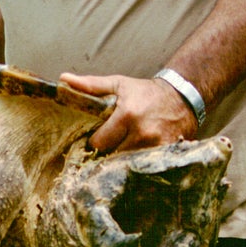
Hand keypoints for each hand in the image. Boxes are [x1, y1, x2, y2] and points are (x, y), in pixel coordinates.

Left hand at [59, 72, 198, 152]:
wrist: (182, 97)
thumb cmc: (145, 92)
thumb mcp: (118, 84)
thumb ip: (90, 85)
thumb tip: (63, 79)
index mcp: (127, 114)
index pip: (98, 142)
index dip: (95, 143)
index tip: (97, 139)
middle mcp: (142, 132)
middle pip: (112, 157)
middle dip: (108, 153)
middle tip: (111, 145)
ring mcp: (156, 146)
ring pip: (126, 165)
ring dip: (122, 162)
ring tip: (124, 150)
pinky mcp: (166, 154)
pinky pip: (143, 167)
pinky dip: (137, 165)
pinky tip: (136, 158)